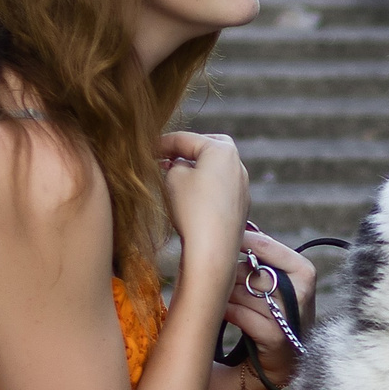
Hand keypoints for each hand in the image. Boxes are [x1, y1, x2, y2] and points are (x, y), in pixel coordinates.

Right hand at [160, 131, 248, 265]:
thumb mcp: (173, 177)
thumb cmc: (192, 210)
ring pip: (214, 170)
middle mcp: (238, 165)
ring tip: (174, 181)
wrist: (213, 250)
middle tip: (165, 159)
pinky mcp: (241, 207)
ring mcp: (242, 187)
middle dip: (185, 152)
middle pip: (207, 149)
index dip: (162, 143)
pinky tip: (191, 201)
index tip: (146, 150)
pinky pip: (220, 189)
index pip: (186, 139)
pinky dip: (205, 189)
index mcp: (222, 149)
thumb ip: (174, 163)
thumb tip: (180, 165)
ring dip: (195, 171)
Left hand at [223, 227, 316, 389]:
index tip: (221, 238)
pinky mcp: (277, 339)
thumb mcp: (278, 281)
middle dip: (231, 275)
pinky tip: (221, 312)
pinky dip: (228, 312)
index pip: (268, 247)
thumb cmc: (275, 311)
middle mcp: (302, 293)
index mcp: (304, 272)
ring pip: (244, 294)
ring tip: (219, 298)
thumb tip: (241, 224)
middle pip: (252, 272)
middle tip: (219, 279)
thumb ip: (264, 255)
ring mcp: (290, 317)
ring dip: (226, 295)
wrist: (284, 360)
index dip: (245, 242)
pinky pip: (242, 316)